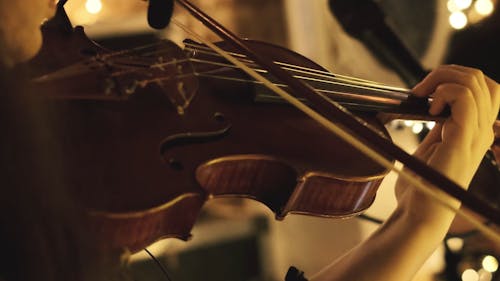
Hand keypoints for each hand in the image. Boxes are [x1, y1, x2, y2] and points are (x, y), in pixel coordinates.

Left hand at [395, 65, 499, 226]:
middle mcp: (481, 131)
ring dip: (442, 79)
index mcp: (476, 131)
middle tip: (421, 89)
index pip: (485, 89)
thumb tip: (435, 104)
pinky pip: (464, 99)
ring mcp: (475, 135)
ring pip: (475, 83)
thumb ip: (441, 126)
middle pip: (483, 80)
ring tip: (421, 96)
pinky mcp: (462, 140)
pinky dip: (443, 93)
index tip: (426, 92)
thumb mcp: (434, 146)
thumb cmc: (422, 185)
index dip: (456, 78)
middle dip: (449, 72)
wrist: (420, 212)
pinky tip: (427, 110)